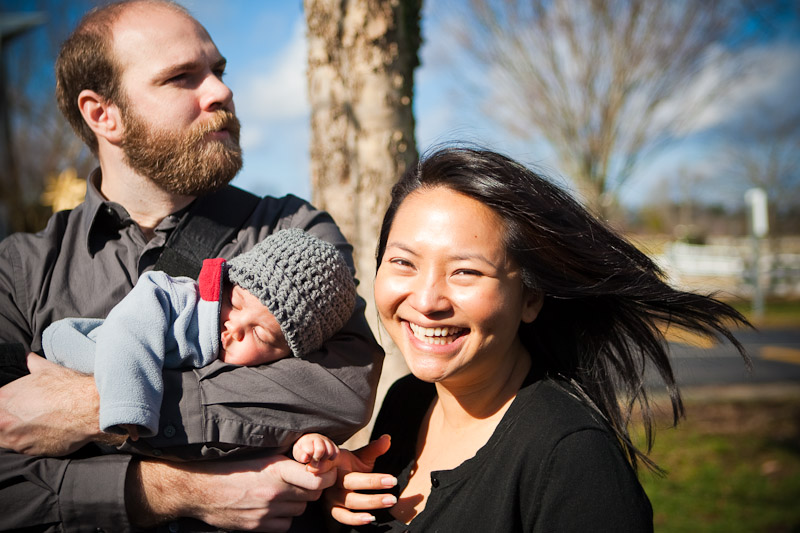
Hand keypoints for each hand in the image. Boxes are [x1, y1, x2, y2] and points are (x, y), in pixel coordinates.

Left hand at [0, 353, 103, 454]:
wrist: (88, 409)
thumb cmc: (68, 388)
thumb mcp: (47, 370)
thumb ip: (32, 364)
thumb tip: (28, 357)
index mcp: (3, 398)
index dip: (6, 407)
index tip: (16, 408)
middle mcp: (3, 420)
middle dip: (8, 421)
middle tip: (27, 417)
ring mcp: (14, 438)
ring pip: (6, 439)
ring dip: (17, 434)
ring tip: (36, 426)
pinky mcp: (28, 452)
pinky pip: (23, 449)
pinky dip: (31, 443)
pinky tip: (45, 433)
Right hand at [128, 453, 335, 531]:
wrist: (200, 488)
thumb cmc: (229, 466)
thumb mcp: (260, 455)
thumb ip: (285, 459)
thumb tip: (310, 458)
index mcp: (276, 469)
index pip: (317, 479)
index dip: (326, 476)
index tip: (323, 471)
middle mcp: (275, 492)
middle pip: (312, 495)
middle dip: (312, 487)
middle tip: (304, 480)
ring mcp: (267, 511)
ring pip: (300, 510)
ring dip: (297, 501)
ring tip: (284, 492)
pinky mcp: (258, 526)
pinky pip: (285, 524)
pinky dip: (284, 517)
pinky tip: (274, 507)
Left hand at [292, 432, 338, 473]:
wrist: (312, 446)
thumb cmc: (303, 451)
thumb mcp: (299, 454)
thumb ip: (301, 457)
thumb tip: (306, 459)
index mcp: (307, 440)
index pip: (309, 450)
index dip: (308, 458)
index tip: (306, 460)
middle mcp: (318, 438)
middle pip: (320, 450)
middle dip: (317, 458)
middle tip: (314, 462)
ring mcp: (327, 441)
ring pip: (330, 452)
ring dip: (324, 459)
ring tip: (319, 459)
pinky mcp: (333, 444)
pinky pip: (336, 453)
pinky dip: (332, 458)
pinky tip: (326, 458)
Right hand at [325, 434, 397, 525]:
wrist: (329, 479)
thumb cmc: (348, 466)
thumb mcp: (359, 457)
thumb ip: (373, 449)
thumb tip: (388, 438)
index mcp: (339, 464)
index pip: (352, 467)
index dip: (372, 478)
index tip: (391, 479)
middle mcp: (333, 480)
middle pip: (352, 483)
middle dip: (374, 484)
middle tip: (394, 486)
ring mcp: (332, 497)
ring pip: (351, 502)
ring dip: (372, 502)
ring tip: (391, 501)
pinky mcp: (332, 510)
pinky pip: (343, 517)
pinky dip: (356, 519)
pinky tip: (371, 518)